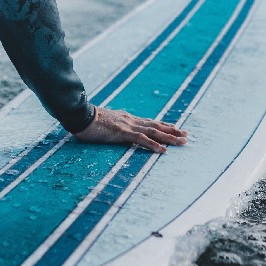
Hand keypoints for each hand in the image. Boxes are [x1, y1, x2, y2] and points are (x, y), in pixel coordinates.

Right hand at [73, 106, 188, 152]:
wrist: (79, 114)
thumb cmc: (87, 120)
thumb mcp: (104, 122)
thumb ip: (113, 125)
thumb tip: (116, 128)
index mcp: (127, 119)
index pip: (150, 122)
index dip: (164, 126)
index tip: (176, 128)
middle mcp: (131, 120)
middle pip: (156, 126)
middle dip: (172, 131)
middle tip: (187, 135)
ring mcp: (127, 126)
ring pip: (153, 132)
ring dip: (169, 138)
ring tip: (182, 142)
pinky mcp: (122, 133)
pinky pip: (141, 140)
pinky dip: (154, 145)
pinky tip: (163, 151)